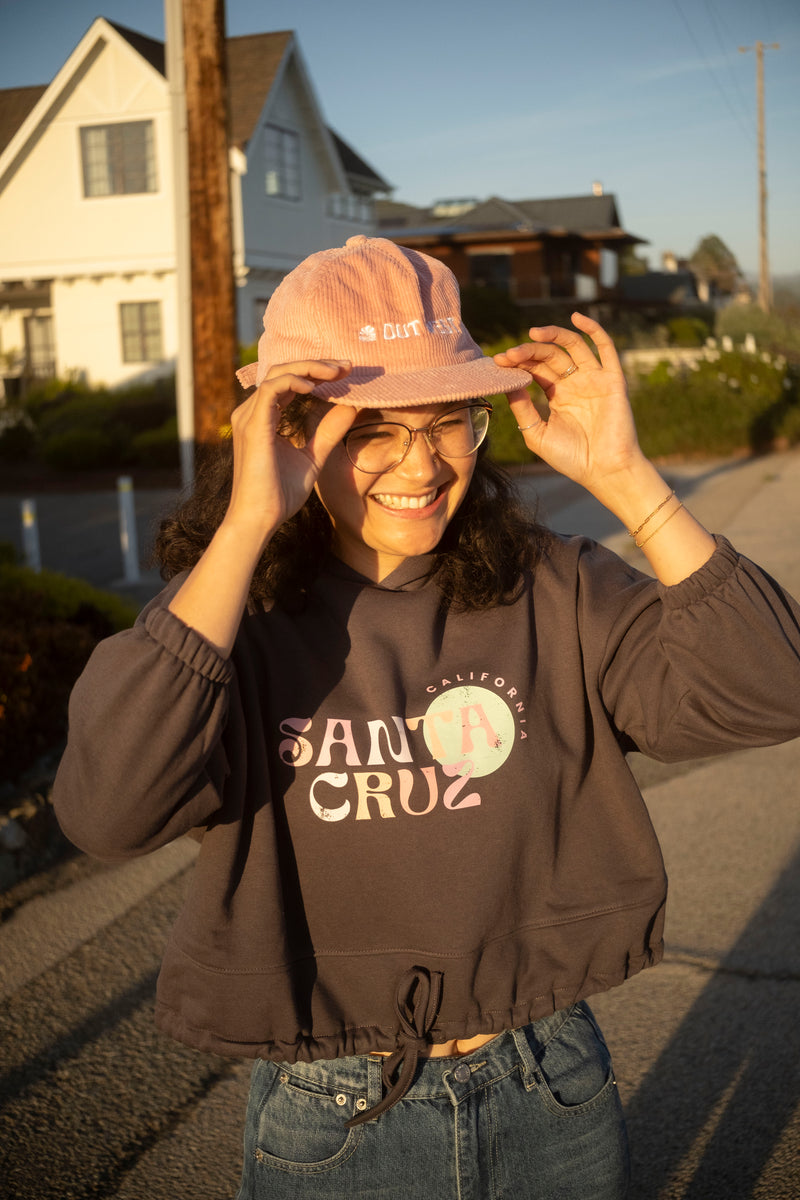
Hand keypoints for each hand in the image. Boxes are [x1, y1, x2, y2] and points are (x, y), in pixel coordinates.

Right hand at [225, 359, 356, 551]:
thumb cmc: (280, 493)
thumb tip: (352, 407)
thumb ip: (328, 431)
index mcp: (264, 417)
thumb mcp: (313, 456)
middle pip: (282, 371)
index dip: (316, 372)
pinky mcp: (252, 425)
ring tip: (336, 372)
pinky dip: (294, 382)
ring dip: (309, 368)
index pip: (288, 382)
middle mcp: (253, 412)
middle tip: (346, 366)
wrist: (260, 518)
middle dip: (316, 364)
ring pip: (277, 373)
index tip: (345, 373)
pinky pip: (271, 389)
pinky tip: (314, 388)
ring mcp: (249, 417)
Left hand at [494, 313, 644, 493]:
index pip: (536, 369)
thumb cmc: (571, 458)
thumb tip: (508, 382)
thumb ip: (522, 408)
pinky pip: (605, 348)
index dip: (518, 362)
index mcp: (558, 395)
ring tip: (533, 333)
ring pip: (573, 346)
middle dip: (529, 352)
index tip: (498, 361)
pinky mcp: (612, 380)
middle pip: (550, 355)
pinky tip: (576, 318)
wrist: (604, 471)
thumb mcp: (537, 433)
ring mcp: (594, 379)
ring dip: (553, 335)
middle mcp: (575, 383)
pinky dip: (593, 330)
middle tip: (509, 355)